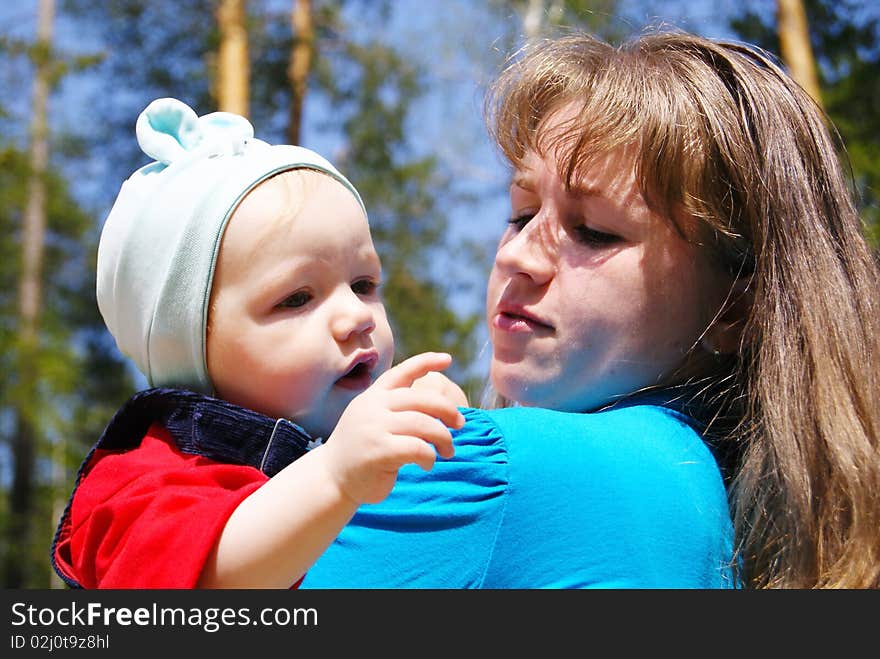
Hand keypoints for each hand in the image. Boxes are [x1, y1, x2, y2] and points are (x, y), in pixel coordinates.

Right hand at [317, 352, 465, 504]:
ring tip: (448, 451)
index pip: (402, 372)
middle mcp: (373, 406)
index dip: (426, 362)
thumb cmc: (361, 451)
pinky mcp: (379, 451)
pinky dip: (430, 456)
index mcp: (373, 396)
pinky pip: (418, 448)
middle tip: (460, 425)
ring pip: (424, 424)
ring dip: (444, 438)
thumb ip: (395, 408)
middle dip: (448, 410)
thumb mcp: (372, 420)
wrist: (332, 478)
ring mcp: (374, 427)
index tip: (447, 358)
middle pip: (423, 400)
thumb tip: (438, 406)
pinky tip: (428, 464)